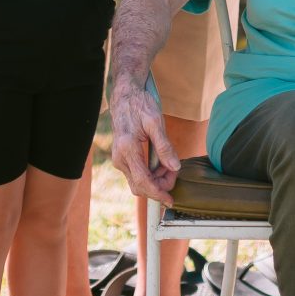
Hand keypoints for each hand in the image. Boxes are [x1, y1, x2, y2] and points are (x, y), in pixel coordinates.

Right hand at [109, 77, 179, 204]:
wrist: (125, 95)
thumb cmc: (140, 105)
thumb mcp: (155, 122)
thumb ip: (164, 146)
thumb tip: (175, 167)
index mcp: (127, 148)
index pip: (143, 181)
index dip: (158, 193)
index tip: (170, 200)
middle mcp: (120, 157)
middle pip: (139, 186)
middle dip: (159, 186)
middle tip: (175, 173)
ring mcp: (119, 159)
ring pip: (138, 182)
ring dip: (155, 180)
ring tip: (169, 166)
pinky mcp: (122, 158)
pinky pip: (136, 174)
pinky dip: (150, 175)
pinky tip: (160, 164)